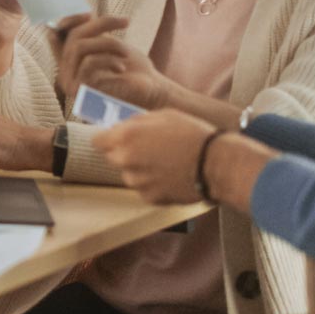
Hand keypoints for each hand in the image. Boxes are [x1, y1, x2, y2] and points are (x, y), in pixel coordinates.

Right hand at [52, 14, 167, 109]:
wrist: (150, 93)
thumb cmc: (133, 69)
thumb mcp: (111, 46)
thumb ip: (94, 34)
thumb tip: (85, 14)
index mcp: (70, 62)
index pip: (55, 35)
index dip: (67, 21)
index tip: (89, 13)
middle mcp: (65, 73)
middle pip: (74, 37)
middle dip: (100, 25)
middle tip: (125, 22)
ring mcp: (70, 82)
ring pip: (79, 47)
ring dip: (108, 43)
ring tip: (126, 51)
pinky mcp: (80, 90)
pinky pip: (88, 63)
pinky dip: (107, 60)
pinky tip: (121, 68)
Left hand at [93, 109, 214, 203]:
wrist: (217, 163)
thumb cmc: (193, 134)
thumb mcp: (163, 115)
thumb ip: (137, 122)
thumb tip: (123, 126)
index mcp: (125, 137)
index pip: (97, 141)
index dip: (108, 139)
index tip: (116, 140)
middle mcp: (126, 160)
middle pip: (113, 158)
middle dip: (126, 153)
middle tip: (150, 150)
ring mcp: (137, 181)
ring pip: (130, 175)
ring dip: (140, 170)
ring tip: (165, 163)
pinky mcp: (150, 198)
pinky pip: (145, 189)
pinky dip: (154, 185)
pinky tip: (171, 176)